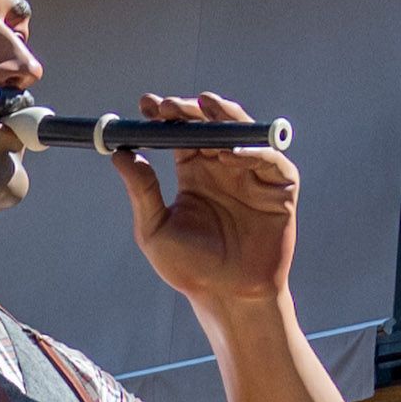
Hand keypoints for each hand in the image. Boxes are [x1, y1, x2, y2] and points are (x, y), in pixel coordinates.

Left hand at [117, 96, 298, 310]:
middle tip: (170, 105)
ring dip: (223, 116)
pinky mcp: (280, 188)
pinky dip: (253, 151)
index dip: (167, 115)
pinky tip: (231, 151)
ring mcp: (253, 174)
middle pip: (210, 124)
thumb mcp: (155, 229)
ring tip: (203, 105)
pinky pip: (271, 160)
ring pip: (242, 132)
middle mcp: (223, 166)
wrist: (227, 297)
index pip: (180, 133)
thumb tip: (120, 154)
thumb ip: (142, 192)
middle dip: (191, 109)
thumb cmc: (190, 269)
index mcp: (194, 172)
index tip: (147, 105)